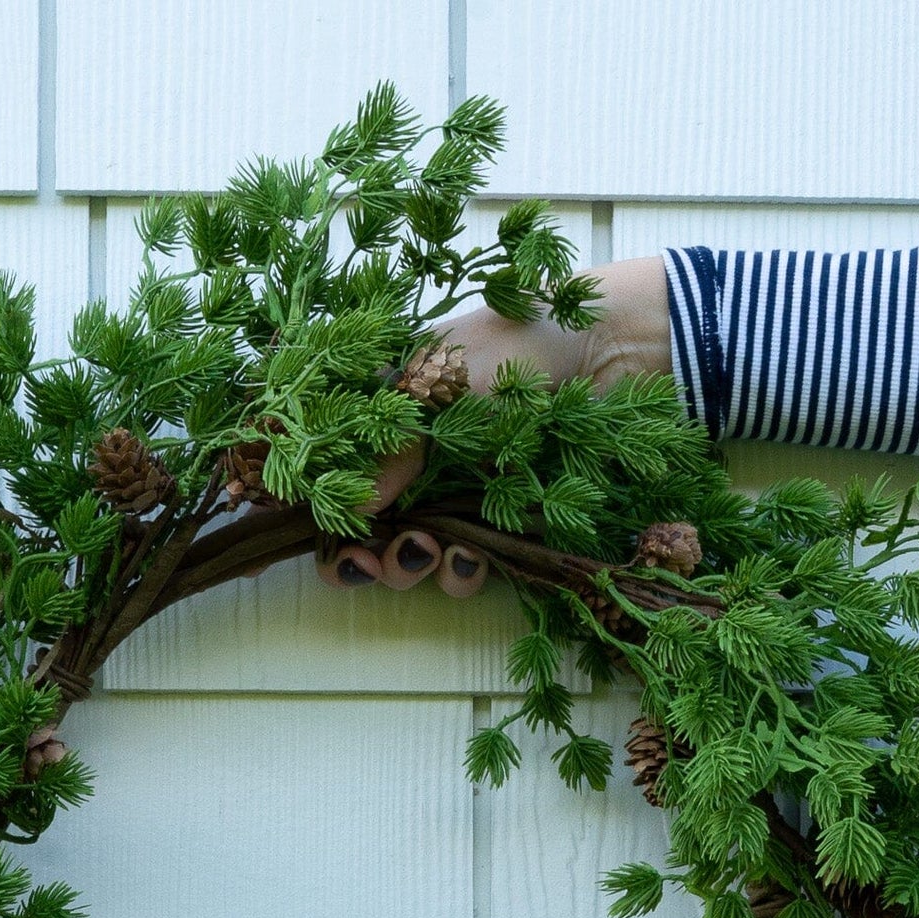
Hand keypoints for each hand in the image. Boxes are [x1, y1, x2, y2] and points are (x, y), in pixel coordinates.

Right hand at [317, 256, 670, 595]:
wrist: (621, 349)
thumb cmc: (524, 342)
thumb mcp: (442, 382)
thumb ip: (391, 443)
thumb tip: (350, 509)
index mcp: (389, 406)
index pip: (329, 464)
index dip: (309, 505)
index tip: (297, 536)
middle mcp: (417, 452)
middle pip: (361, 522)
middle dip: (354, 554)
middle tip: (365, 567)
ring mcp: (460, 487)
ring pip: (408, 550)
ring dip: (403, 568)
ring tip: (421, 560)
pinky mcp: (506, 518)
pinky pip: (464, 562)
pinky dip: (454, 574)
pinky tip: (463, 567)